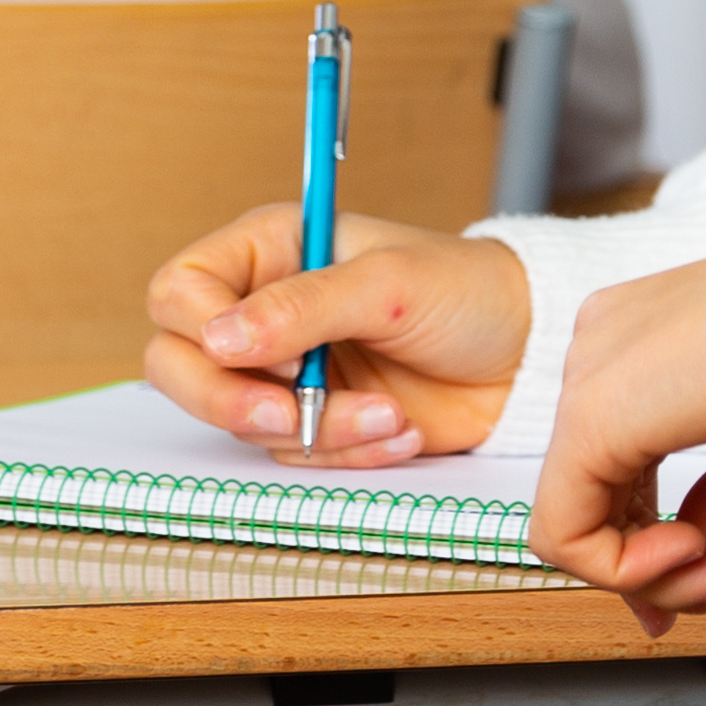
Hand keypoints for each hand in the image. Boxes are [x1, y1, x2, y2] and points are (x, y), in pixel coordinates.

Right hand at [142, 207, 528, 466]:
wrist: (526, 355)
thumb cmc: (467, 292)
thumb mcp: (389, 284)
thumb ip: (304, 306)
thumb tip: (219, 337)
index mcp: (270, 250)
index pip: (180, 290)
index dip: (200, 328)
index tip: (259, 353)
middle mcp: (264, 310)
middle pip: (178, 364)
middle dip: (230, 400)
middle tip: (287, 413)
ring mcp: (285, 371)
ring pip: (242, 421)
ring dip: (315, 428)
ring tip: (388, 413)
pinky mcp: (315, 420)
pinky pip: (293, 454)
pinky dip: (345, 452)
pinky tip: (398, 429)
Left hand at [525, 255, 705, 630]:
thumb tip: (700, 557)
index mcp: (646, 343)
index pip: (614, 471)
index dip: (655, 551)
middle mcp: (603, 350)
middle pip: (595, 505)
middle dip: (670, 575)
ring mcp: (590, 375)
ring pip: (575, 526)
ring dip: (662, 579)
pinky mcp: (594, 412)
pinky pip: (565, 529)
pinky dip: (626, 570)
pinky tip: (698, 552)